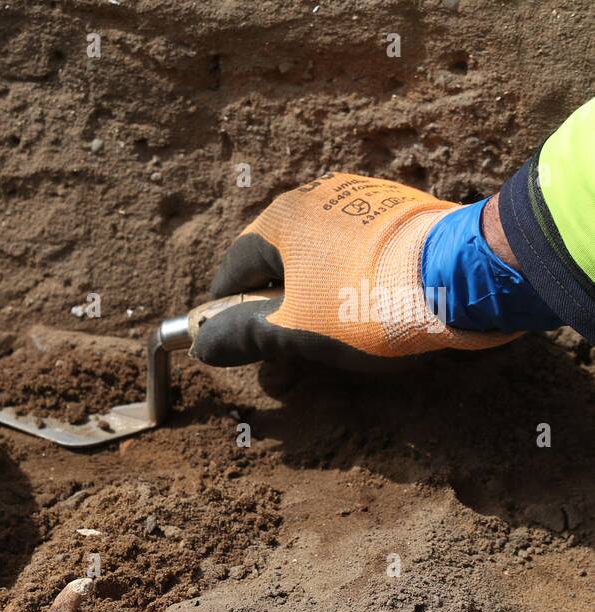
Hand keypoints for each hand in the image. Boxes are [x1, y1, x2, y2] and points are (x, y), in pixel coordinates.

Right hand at [192, 173, 519, 369]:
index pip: (234, 271)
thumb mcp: (291, 332)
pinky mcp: (401, 213)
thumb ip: (240, 336)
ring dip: (316, 304)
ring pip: (320, 262)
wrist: (463, 276)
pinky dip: (352, 285)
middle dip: (278, 316)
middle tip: (289, 360)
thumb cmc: (364, 302)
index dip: (229, 313)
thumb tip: (202, 343)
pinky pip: (358, 255)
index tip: (237, 345)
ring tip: (334, 344)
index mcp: (280, 220)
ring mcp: (362, 201)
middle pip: (279, 266)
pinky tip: (371, 316)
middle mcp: (316, 198)